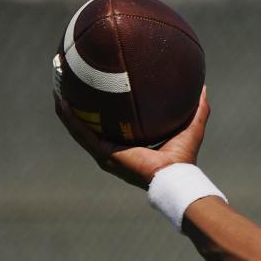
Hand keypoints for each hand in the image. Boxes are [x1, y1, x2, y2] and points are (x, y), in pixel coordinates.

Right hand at [55, 87, 210, 188]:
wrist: (175, 176)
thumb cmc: (184, 157)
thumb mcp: (191, 125)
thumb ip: (198, 107)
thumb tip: (203, 86)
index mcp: (129, 145)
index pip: (110, 124)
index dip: (100, 108)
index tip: (94, 88)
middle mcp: (113, 150)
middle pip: (88, 124)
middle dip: (76, 105)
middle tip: (68, 84)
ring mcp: (105, 154)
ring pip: (78, 128)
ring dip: (65, 109)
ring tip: (56, 89)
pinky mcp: (103, 155)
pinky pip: (81, 133)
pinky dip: (69, 119)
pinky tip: (61, 102)